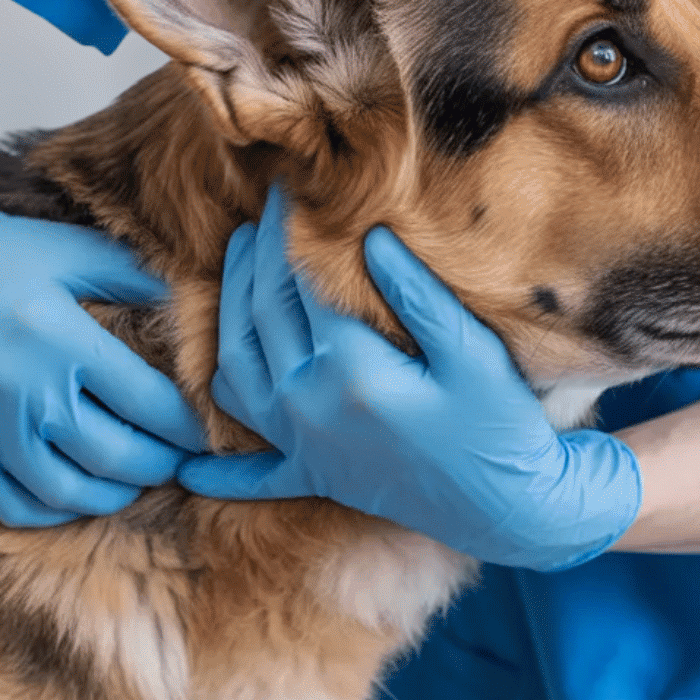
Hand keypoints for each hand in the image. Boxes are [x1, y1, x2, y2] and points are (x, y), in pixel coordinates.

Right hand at [0, 137, 206, 526]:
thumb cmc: (0, 257)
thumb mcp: (74, 253)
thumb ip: (138, 280)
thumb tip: (200, 307)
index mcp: (63, 341)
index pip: (149, 404)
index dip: (188, 426)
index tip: (206, 430)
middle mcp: (25, 392)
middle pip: (118, 456)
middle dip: (162, 464)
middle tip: (178, 457)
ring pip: (71, 492)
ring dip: (116, 493)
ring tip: (135, 476)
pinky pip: (17, 506)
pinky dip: (58, 509)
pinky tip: (79, 489)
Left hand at [177, 187, 641, 570]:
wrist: (513, 513)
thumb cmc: (504, 428)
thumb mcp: (473, 353)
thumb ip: (418, 295)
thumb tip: (370, 238)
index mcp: (350, 370)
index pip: (300, 282)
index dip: (290, 230)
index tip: (289, 187)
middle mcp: (310, 406)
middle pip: (260, 315)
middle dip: (257, 255)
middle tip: (262, 209)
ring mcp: (305, 445)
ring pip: (234, 370)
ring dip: (226, 315)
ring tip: (236, 266)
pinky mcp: (314, 475)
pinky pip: (250, 471)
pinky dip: (216, 466)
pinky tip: (186, 461)